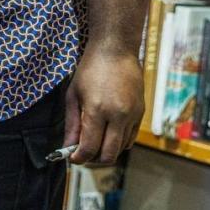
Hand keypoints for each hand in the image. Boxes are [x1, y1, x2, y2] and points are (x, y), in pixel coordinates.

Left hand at [64, 45, 142, 165]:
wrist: (116, 50)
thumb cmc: (90, 69)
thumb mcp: (74, 94)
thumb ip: (72, 123)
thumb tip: (68, 147)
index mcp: (97, 109)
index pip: (90, 147)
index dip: (79, 158)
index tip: (72, 158)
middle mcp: (118, 115)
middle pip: (108, 154)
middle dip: (93, 159)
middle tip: (83, 154)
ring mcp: (132, 115)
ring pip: (121, 149)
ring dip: (106, 151)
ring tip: (94, 142)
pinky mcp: (141, 113)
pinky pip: (131, 139)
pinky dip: (119, 142)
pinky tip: (108, 134)